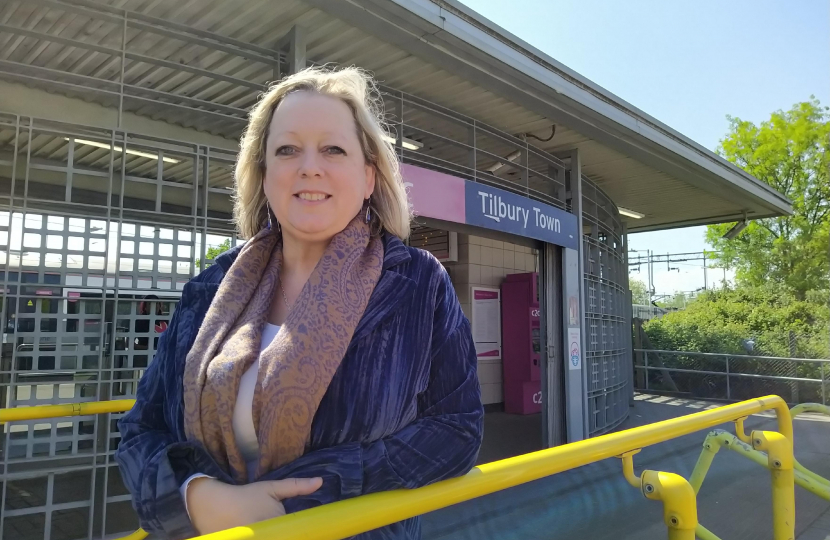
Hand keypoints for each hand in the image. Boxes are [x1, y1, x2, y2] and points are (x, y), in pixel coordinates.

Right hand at [186, 477, 322, 533]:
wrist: (213, 506)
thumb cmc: (246, 496)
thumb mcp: (271, 488)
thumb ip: (296, 487)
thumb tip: (321, 481)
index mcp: (277, 523)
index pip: (296, 532)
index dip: (302, 533)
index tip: (308, 532)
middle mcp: (266, 535)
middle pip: (285, 535)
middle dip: (288, 533)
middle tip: (286, 528)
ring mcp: (253, 539)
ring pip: (274, 538)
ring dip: (277, 535)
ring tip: (274, 530)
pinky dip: (265, 537)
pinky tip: (265, 534)